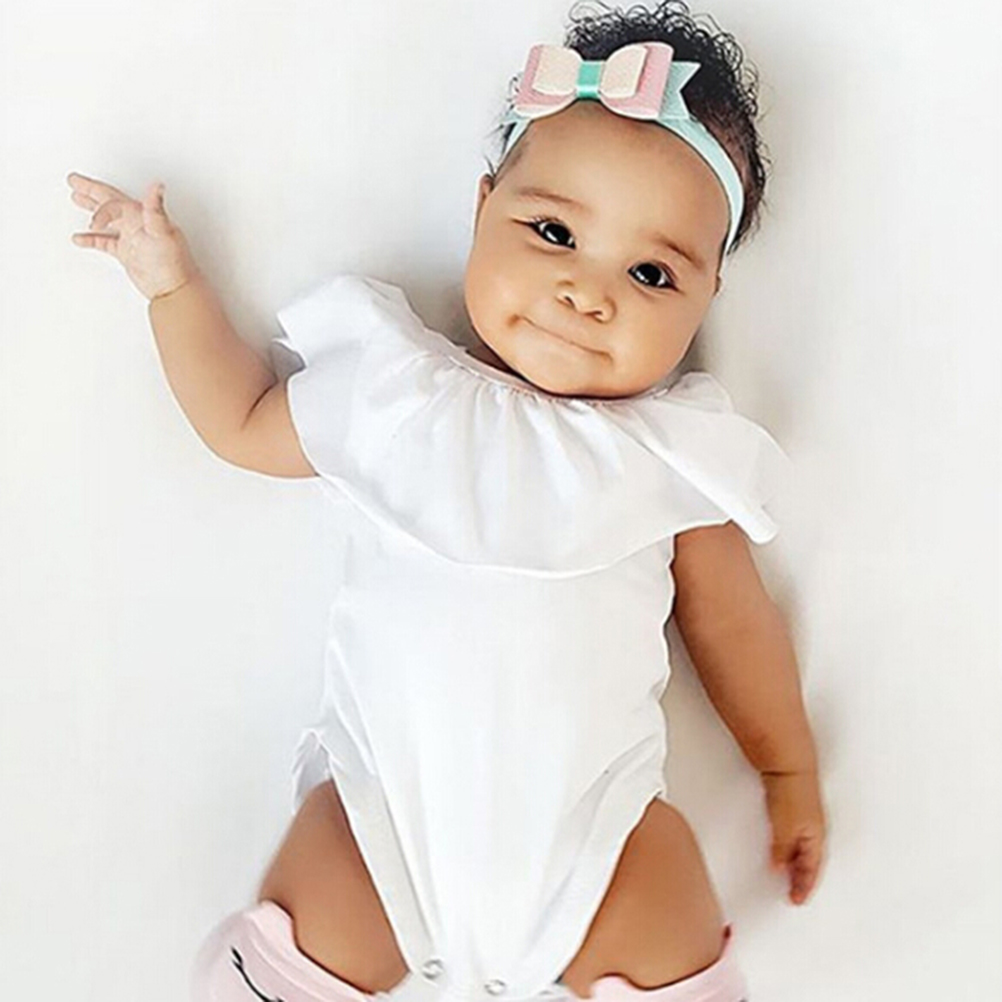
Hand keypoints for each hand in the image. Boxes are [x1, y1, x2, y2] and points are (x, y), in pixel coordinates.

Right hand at [67, 172, 199, 300]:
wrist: (173, 288)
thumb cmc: (172, 262)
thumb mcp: (161, 232)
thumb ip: (155, 209)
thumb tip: (158, 186)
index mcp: (143, 215)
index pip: (115, 202)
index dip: (102, 210)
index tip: (94, 225)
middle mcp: (137, 224)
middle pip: (109, 201)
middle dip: (90, 190)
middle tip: (73, 180)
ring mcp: (131, 238)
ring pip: (107, 219)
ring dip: (91, 208)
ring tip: (75, 197)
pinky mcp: (128, 253)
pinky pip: (105, 242)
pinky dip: (91, 239)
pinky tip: (79, 238)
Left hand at [760, 768, 826, 904]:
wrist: (788, 765)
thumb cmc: (792, 793)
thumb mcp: (784, 829)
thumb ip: (781, 851)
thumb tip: (778, 869)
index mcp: (817, 838)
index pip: (812, 870)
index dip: (804, 886)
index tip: (796, 900)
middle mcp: (814, 830)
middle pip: (809, 861)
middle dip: (802, 878)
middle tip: (792, 893)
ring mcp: (805, 819)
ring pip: (802, 850)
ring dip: (794, 864)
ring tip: (784, 876)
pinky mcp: (794, 809)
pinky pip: (793, 837)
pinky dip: (787, 849)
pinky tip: (778, 849)